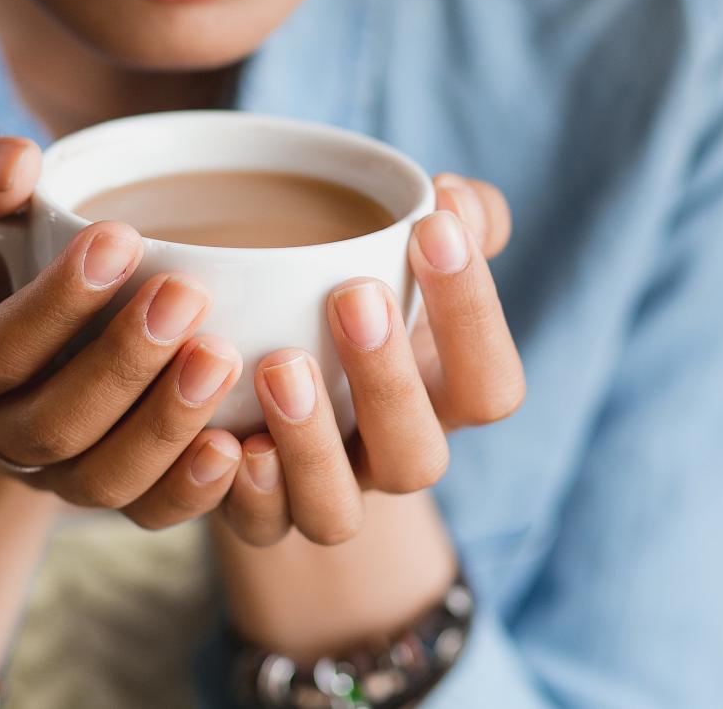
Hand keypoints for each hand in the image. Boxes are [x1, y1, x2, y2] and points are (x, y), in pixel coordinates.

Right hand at [0, 135, 245, 527]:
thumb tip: (16, 167)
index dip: (54, 304)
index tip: (121, 238)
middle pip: (48, 427)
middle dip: (122, 365)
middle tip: (186, 298)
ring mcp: (36, 476)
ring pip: (98, 481)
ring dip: (165, 425)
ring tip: (222, 357)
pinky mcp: (94, 491)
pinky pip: (143, 513)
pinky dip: (192, 489)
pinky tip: (238, 445)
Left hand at [218, 173, 523, 544]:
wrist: (273, 371)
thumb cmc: (359, 297)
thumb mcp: (410, 258)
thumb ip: (456, 221)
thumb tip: (453, 192)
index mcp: (444, 401)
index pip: (491, 384)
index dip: (472, 314)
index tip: (432, 227)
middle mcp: (391, 460)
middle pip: (418, 458)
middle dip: (388, 381)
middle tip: (352, 296)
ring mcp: (326, 495)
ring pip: (335, 511)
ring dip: (311, 443)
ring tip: (281, 366)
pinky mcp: (258, 514)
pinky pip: (257, 529)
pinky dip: (246, 492)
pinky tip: (231, 439)